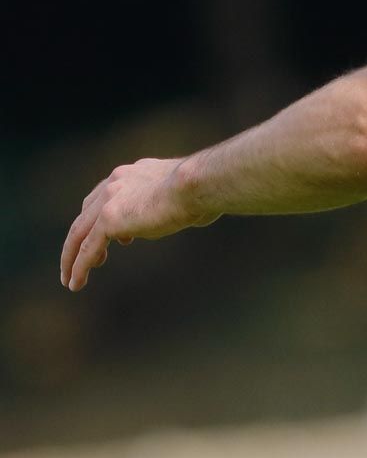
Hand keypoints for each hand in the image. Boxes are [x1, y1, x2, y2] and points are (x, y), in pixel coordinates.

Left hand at [60, 158, 216, 291]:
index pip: (106, 196)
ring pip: (79, 233)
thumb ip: (168, 205)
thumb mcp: (182, 195)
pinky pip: (87, 248)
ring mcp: (109, 200)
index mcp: (133, 174)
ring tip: (71, 278)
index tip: (115, 239)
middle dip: (79, 238)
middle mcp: (115, 182)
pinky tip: (76, 283)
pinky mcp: (109, 220)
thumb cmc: (204, 189)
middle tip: (80, 258)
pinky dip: (79, 267)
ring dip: (71, 257)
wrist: (199, 184)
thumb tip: (175, 216)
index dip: (103, 218)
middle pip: (85, 214)